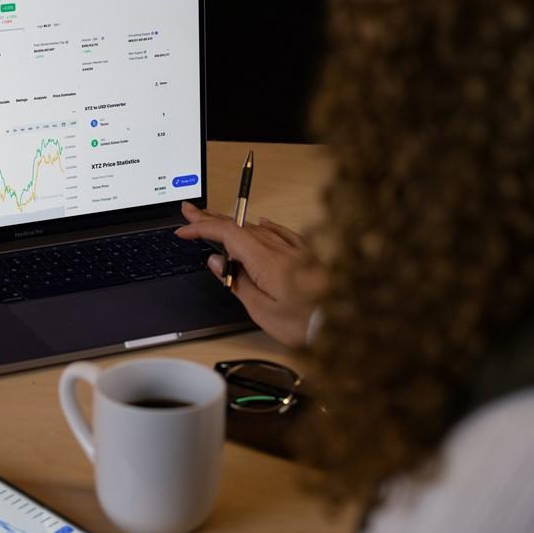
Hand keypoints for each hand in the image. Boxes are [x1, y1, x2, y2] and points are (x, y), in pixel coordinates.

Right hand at [176, 201, 322, 347]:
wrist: (349, 319)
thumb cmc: (306, 321)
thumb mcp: (262, 310)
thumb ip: (237, 283)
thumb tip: (218, 262)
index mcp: (263, 259)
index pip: (225, 233)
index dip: (201, 227)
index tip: (184, 229)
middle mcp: (278, 247)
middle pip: (238, 225)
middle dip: (210, 217)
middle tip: (190, 211)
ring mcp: (294, 247)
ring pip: (256, 228)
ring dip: (233, 223)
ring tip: (217, 222)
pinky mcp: (306, 252)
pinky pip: (280, 231)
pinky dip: (263, 226)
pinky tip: (262, 222)